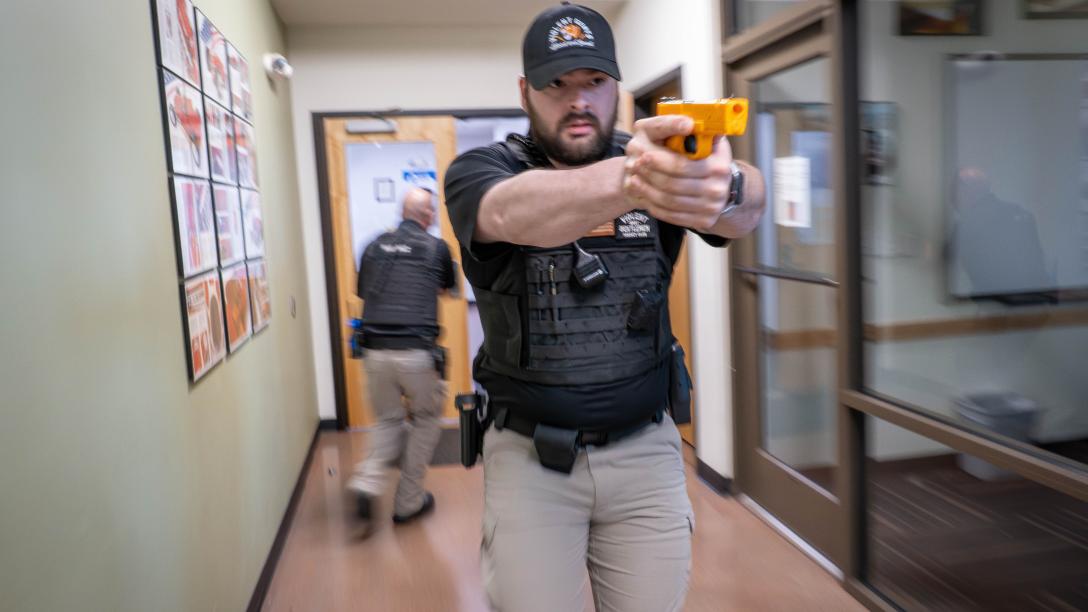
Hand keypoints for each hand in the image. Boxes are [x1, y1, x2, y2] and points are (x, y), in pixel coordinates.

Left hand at [623, 115, 733, 231]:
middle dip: (650, 174)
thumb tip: (689, 123)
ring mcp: (710, 208)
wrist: (722, 188)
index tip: (645, 154)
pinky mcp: (702, 221)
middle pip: (673, 184)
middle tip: (635, 164)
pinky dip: (655, 206)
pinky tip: (645, 195)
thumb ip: (700, 131)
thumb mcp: (710, 141)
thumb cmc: (709, 159)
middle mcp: (717, 189)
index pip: (682, 166)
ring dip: (647, 190)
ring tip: (635, 178)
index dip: (660, 161)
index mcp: (719, 166)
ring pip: (669, 201)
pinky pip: (672, 215)